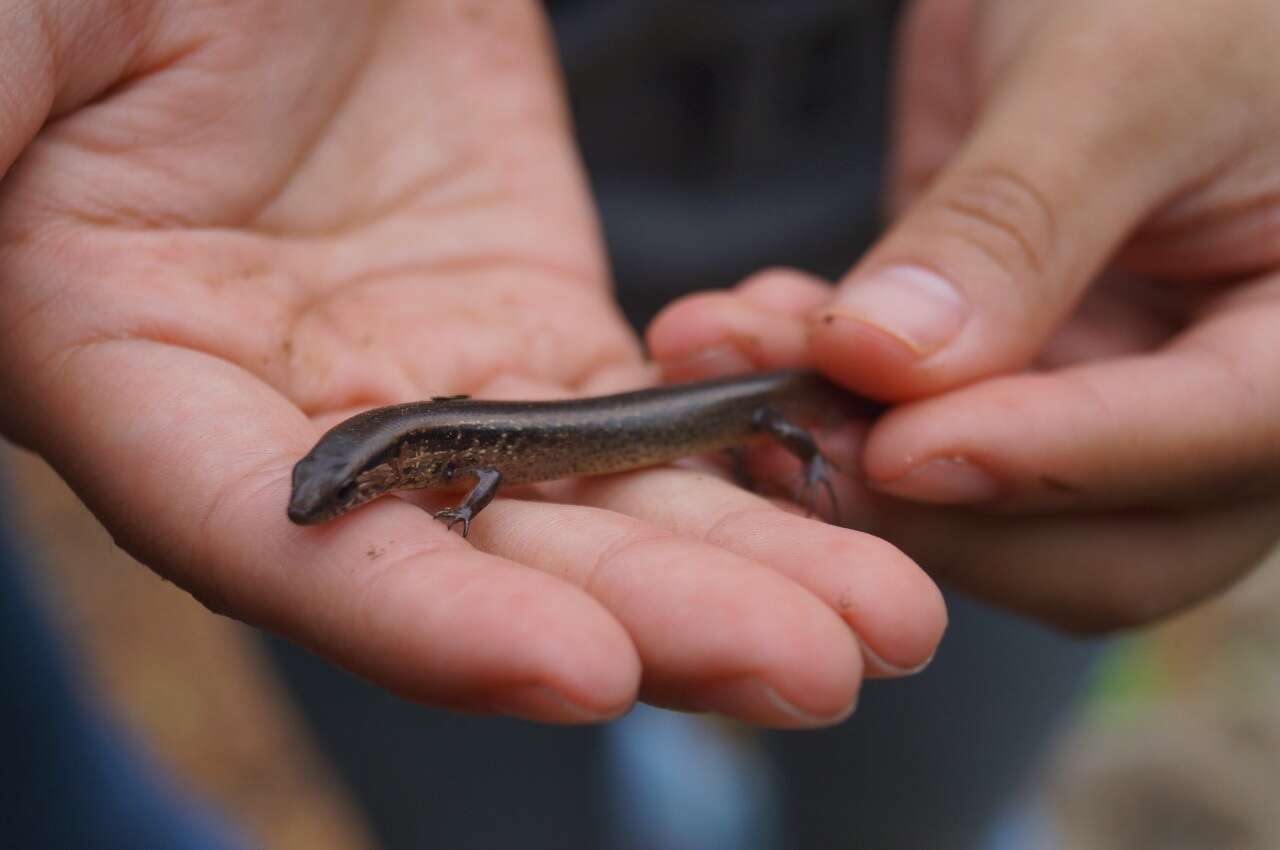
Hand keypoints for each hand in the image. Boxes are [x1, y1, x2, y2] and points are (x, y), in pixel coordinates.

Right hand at [0, 1, 943, 726]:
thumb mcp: (18, 39)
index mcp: (131, 367)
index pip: (280, 540)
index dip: (419, 621)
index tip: (581, 669)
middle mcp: (288, 412)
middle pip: (477, 560)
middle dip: (649, 622)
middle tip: (823, 670)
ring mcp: (422, 370)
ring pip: (585, 505)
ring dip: (735, 569)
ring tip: (886, 624)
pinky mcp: (526, 317)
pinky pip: (641, 417)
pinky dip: (736, 462)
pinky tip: (842, 497)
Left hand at [648, 0, 1279, 631]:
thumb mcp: (1117, 74)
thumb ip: (1015, 227)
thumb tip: (890, 365)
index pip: (1203, 442)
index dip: (1042, 459)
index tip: (898, 448)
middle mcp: (1219, 392)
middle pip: (1090, 537)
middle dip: (922, 498)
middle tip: (784, 436)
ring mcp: (1105, 389)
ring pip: (978, 499)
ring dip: (842, 445)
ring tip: (729, 363)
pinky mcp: (1007, 365)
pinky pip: (911, 420)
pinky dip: (826, 390)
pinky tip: (750, 333)